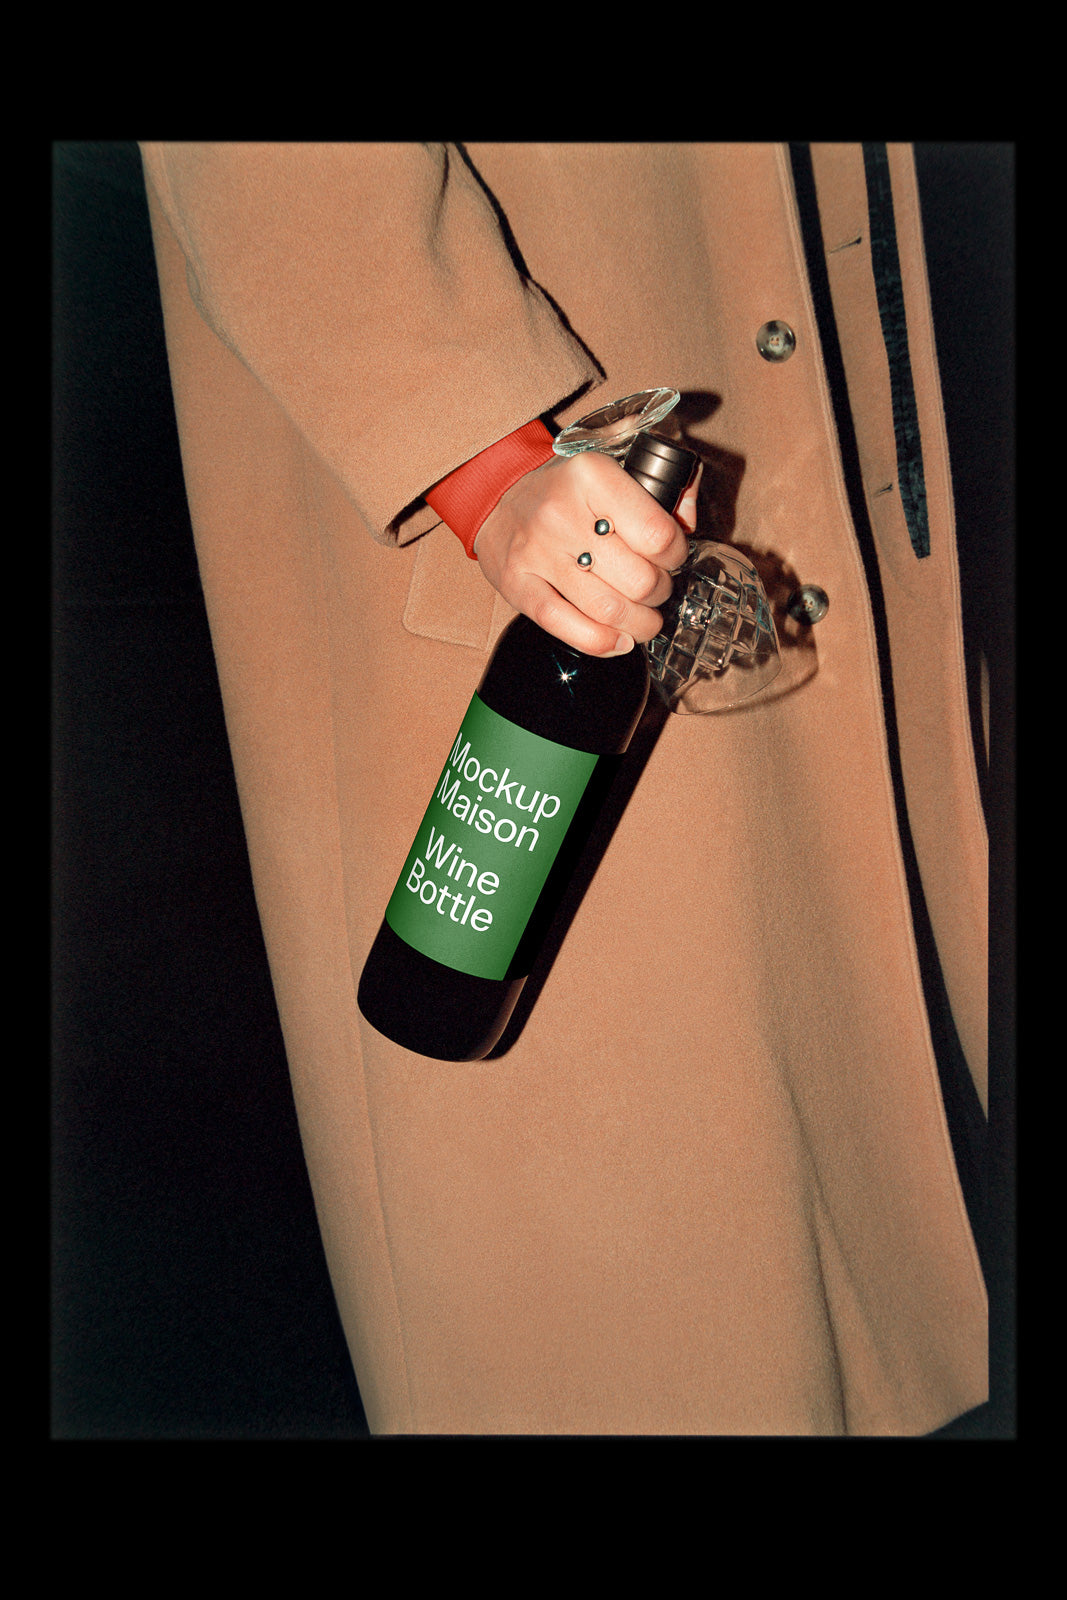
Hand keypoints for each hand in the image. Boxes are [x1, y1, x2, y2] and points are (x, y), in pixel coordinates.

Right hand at [474, 450, 698, 656]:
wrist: (496, 497)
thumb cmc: (565, 490)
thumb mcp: (612, 470)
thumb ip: (663, 487)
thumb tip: (689, 520)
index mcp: (592, 477)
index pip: (658, 534)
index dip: (676, 556)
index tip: (670, 558)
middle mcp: (562, 513)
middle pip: (638, 580)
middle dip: (659, 593)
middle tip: (654, 589)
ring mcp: (537, 552)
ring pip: (608, 609)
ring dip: (639, 624)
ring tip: (643, 619)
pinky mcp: (517, 585)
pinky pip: (564, 625)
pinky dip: (600, 642)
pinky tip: (618, 641)